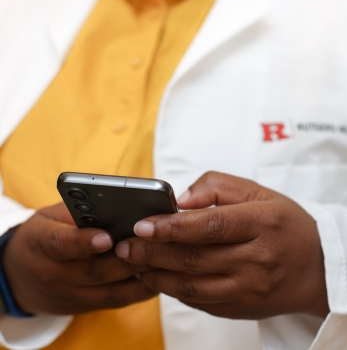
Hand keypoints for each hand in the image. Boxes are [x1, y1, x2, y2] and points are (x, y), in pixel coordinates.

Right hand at [3, 203, 155, 314]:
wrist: (19, 277)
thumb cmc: (44, 235)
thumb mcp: (50, 216)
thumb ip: (79, 211)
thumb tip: (119, 201)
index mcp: (41, 243)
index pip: (61, 244)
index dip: (84, 242)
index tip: (106, 237)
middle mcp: (55, 274)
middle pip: (95, 270)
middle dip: (128, 258)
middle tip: (155, 243)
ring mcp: (71, 294)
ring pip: (112, 290)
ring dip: (141, 276)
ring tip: (165, 258)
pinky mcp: (87, 306)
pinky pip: (118, 300)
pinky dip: (141, 289)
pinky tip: (160, 274)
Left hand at [115, 172, 328, 319]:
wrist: (318, 268)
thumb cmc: (286, 224)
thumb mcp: (260, 192)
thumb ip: (218, 187)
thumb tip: (180, 201)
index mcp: (264, 223)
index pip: (211, 225)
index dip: (173, 226)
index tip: (142, 225)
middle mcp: (257, 259)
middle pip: (195, 258)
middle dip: (152, 252)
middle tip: (124, 245)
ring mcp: (249, 289)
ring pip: (192, 286)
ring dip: (156, 275)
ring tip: (132, 262)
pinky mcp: (242, 309)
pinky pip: (200, 301)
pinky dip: (173, 290)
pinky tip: (158, 277)